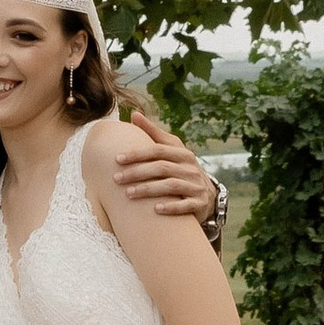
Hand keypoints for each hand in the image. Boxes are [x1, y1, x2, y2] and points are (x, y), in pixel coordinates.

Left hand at [106, 109, 218, 226]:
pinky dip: (171, 207)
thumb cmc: (181, 170)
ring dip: (148, 189)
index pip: (158, 150)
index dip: (137, 153)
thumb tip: (134, 114)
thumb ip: (153, 134)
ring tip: (128, 194)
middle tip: (116, 179)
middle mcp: (190, 167)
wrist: (207, 196)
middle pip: (162, 167)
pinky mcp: (200, 203)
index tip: (117, 158)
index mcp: (182, 153)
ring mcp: (196, 185)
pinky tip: (156, 210)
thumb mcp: (172, 151)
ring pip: (171, 185)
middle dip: (137, 173)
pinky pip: (186, 205)